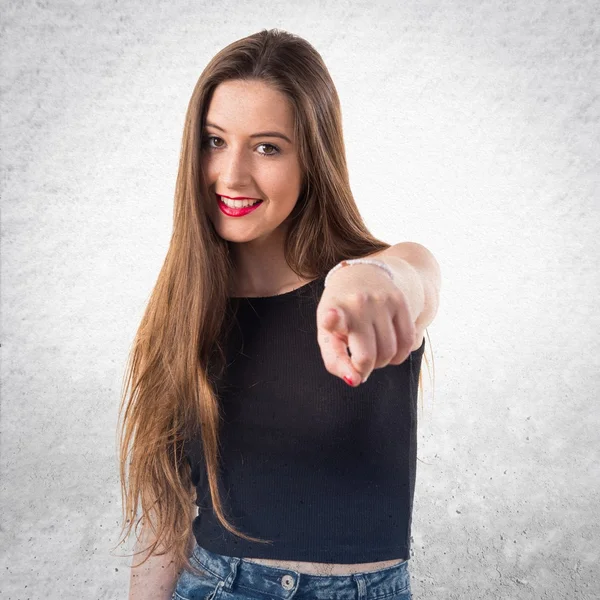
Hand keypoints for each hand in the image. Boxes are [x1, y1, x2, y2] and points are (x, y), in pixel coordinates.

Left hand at [316, 264, 416, 385]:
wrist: (358, 274)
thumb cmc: (339, 314)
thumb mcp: (327, 334)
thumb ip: (335, 362)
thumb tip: (354, 381)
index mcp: (333, 311)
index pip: (334, 318)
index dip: (333, 320)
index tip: (331, 316)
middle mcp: (358, 304)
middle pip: (368, 356)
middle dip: (365, 369)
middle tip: (359, 362)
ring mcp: (381, 301)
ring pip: (390, 352)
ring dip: (382, 362)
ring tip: (373, 352)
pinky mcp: (400, 300)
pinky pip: (408, 341)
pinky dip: (399, 355)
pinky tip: (389, 350)